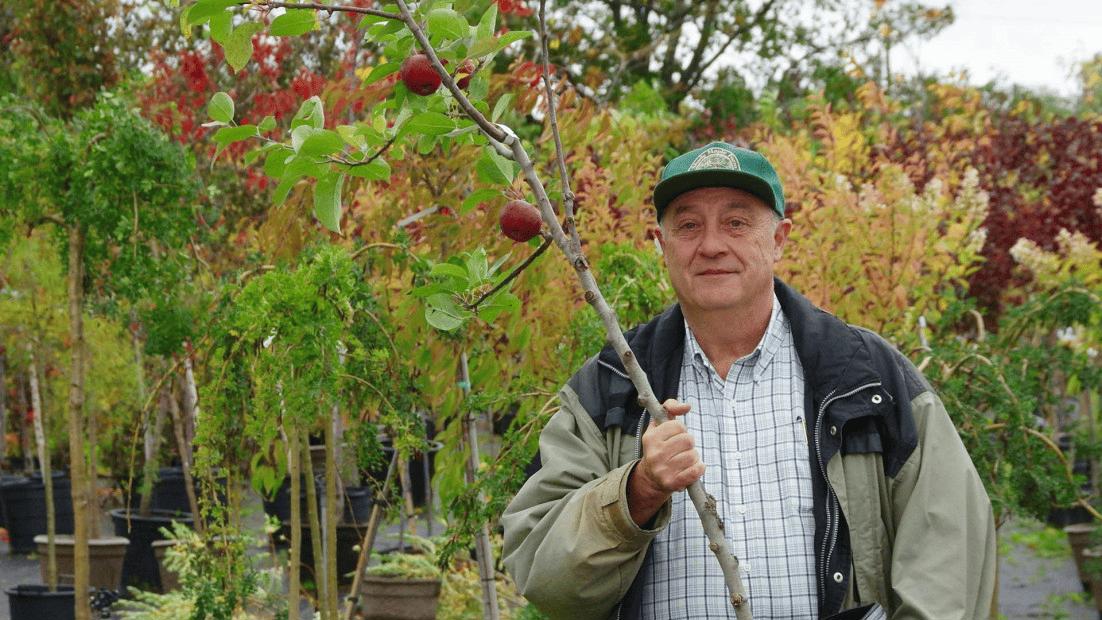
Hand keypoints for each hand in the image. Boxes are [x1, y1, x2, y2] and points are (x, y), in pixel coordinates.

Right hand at [627, 399, 704, 525]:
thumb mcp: (658, 425)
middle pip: (688, 440)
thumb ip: (670, 407)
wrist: (651, 477)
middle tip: (681, 448)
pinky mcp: (672, 483)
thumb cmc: (659, 446)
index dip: (681, 430)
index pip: (679, 426)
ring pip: (693, 455)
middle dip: (688, 443)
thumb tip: (686, 406)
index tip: (675, 435)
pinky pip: (696, 470)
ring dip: (693, 456)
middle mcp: (655, 454)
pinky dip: (699, 468)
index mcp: (650, 438)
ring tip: (684, 459)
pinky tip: (694, 467)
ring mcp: (663, 470)